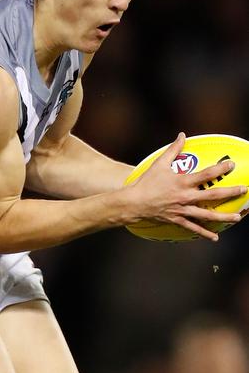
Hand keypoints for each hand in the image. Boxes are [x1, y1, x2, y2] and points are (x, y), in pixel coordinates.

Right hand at [127, 132, 247, 240]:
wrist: (134, 203)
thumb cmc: (146, 182)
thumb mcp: (160, 163)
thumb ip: (174, 149)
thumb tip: (182, 135)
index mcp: (182, 182)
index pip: (206, 174)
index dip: (220, 169)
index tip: (231, 165)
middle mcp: (185, 196)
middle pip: (212, 195)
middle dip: (230, 193)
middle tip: (244, 190)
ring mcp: (182, 210)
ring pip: (206, 215)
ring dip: (223, 217)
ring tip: (237, 218)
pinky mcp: (177, 220)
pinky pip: (193, 228)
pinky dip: (204, 233)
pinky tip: (215, 237)